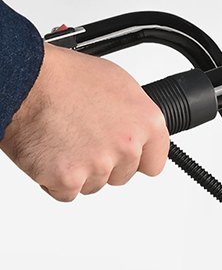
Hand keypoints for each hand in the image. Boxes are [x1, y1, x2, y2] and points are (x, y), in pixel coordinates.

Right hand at [1, 43, 167, 201]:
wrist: (20, 78)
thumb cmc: (60, 76)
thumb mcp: (114, 84)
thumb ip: (134, 118)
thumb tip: (141, 135)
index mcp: (146, 121)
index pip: (154, 163)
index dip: (134, 158)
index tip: (119, 150)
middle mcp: (127, 145)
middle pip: (121, 175)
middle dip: (101, 161)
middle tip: (78, 133)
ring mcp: (99, 164)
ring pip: (94, 184)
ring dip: (77, 167)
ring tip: (60, 135)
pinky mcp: (69, 178)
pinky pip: (67, 192)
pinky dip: (55, 178)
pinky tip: (48, 150)